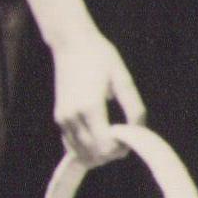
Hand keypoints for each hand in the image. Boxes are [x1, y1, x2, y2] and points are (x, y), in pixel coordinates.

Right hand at [49, 25, 142, 165]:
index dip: (121, 149)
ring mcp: (63, 118)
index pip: (105, 147)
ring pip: (82, 154)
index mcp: (90, 107)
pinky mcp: (59, 118)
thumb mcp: (124, 80)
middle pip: (94, 155)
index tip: (129, 136)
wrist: (71, 43)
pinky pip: (72, 146)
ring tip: (113, 138)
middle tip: (124, 139)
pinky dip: (87, 150)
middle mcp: (72, 116)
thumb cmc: (100, 57)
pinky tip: (99, 139)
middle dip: (112, 152)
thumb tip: (137, 132)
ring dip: (100, 154)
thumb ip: (134, 108)